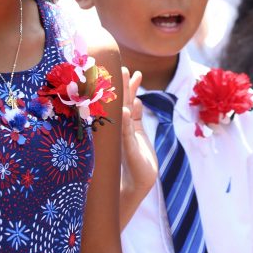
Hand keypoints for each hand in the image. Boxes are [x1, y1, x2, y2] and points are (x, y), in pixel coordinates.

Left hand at [120, 68, 157, 202]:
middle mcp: (119, 126)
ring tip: (136, 75)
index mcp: (114, 128)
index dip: (114, 89)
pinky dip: (138, 105)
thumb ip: (127, 131)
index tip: (113, 74)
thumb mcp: (128, 150)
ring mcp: (128, 129)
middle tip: (123, 68)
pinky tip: (139, 97)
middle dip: (122, 85)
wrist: (138, 184)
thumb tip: (125, 111)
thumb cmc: (131, 170)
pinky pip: (137, 115)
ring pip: (130, 105)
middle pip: (120, 100)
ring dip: (132, 91)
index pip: (113, 104)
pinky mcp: (137, 133)